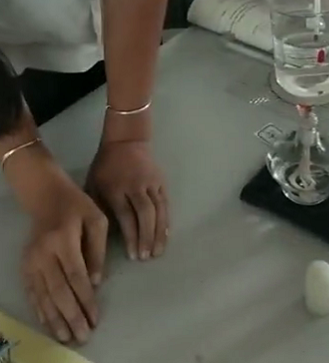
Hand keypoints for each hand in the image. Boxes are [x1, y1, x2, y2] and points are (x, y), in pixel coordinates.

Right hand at [22, 166, 106, 344]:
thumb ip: (98, 250)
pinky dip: (41, 310)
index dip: (85, 299)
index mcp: (63, 239)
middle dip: (71, 315)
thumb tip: (95, 282)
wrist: (46, 195)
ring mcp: (31, 260)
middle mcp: (44, 252)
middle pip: (58, 290)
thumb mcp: (96, 219)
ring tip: (67, 336)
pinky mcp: (25, 265)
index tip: (95, 317)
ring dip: (55, 319)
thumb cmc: (77, 206)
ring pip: (43, 295)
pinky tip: (49, 323)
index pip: (76, 275)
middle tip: (83, 335)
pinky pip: (32, 292)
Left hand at [86, 141, 167, 262]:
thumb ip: (98, 207)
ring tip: (158, 251)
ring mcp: (150, 182)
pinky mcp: (160, 181)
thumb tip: (98, 236)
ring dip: (159, 232)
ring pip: (158, 209)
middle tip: (147, 257)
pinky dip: (166, 220)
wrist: (125, 141)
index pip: (126, 216)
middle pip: (145, 214)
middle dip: (147, 237)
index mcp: (116, 188)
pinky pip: (165, 203)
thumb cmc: (105, 167)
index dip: (131, 236)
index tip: (133, 256)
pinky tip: (165, 235)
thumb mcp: (94, 185)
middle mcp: (135, 186)